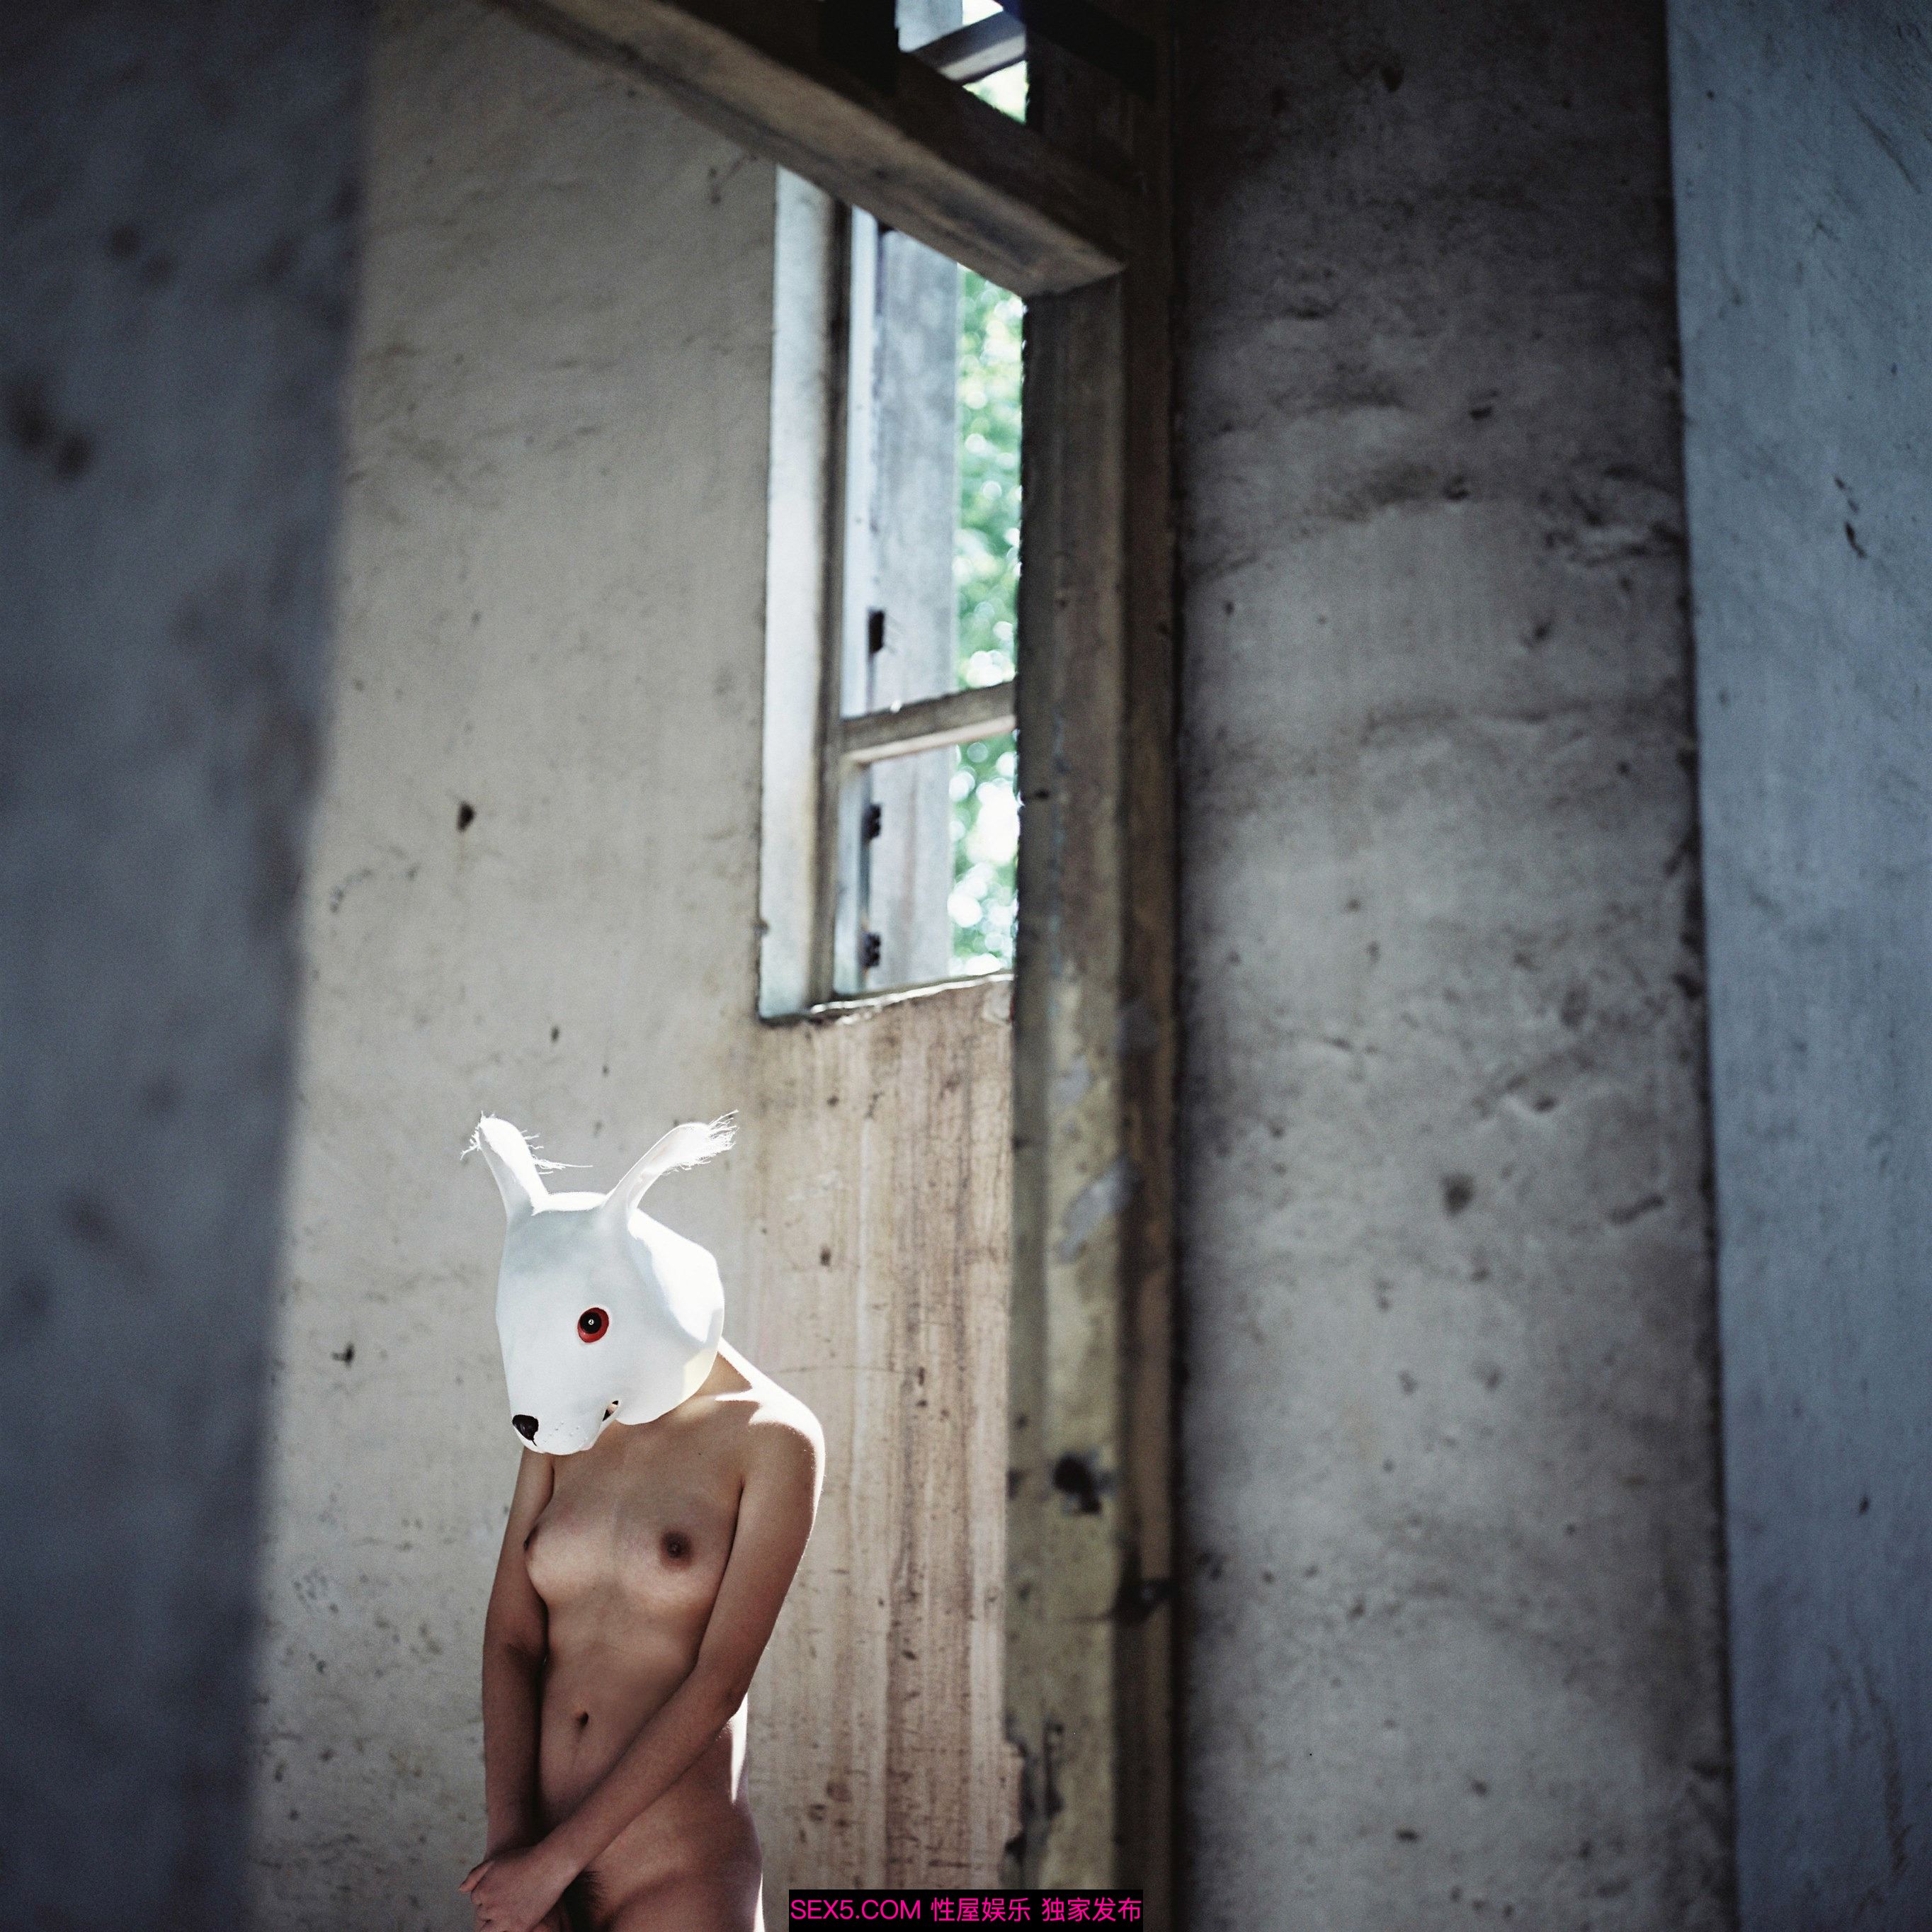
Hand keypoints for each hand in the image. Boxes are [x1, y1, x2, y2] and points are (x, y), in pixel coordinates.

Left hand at [459, 1841, 574, 1931]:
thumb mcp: (494, 1862)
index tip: (501, 1889)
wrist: (549, 1865)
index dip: (488, 1895)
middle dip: (492, 1908)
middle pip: (483, 1915)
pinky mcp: (519, 1928)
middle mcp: (490, 1908)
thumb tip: (460, 1890)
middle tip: (508, 1899)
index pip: (476, 1901)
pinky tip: (518, 1918)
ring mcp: (504, 1920)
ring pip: (490, 1930)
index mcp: (482, 1892)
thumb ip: (474, 1876)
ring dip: (496, 1923)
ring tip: (509, 1913)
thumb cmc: (523, 1859)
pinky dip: (509, 1927)